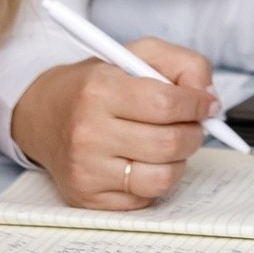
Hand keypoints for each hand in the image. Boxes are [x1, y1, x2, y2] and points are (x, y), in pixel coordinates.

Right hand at [8, 42, 215, 208]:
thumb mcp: (137, 55)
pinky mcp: (87, 198)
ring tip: (169, 143)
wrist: (44, 114)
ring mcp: (86, 170)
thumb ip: (184, 64)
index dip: (197, 104)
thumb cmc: (96, 84)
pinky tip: (144, 161)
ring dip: (179, 160)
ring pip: (162, 178)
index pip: (167, 104)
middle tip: (192, 124)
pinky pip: (144, 197)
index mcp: (100, 90)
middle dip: (194, 133)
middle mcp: (88, 133)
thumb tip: (210, 99)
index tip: (206, 104)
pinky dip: (155, 180)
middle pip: (170, 143)